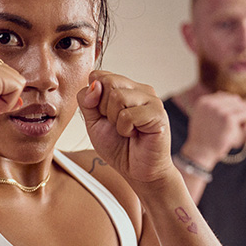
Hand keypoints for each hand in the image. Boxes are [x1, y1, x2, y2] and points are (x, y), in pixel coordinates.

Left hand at [78, 70, 172, 184]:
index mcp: (124, 88)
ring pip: (117, 96)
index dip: (93, 97)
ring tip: (126, 130)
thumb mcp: (92, 122)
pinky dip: (124, 129)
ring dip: (114, 120)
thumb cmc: (117, 146)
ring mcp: (151, 99)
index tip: (102, 115)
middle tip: (115, 124)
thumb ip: (87, 101)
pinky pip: (128, 115)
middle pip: (107, 82)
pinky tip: (135, 134)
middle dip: (103, 108)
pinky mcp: (158, 113)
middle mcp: (139, 89)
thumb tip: (93, 84)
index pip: (98, 75)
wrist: (137, 170)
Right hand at [181, 92, 245, 167]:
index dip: (230, 108)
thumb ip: (223, 108)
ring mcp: (219, 109)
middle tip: (234, 126)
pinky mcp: (228, 118)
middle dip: (238, 112)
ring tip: (235, 130)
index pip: (225, 96)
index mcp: (203, 101)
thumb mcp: (209, 119)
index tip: (226, 121)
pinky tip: (238, 133)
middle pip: (235, 100)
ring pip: (242, 106)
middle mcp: (210, 103)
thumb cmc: (206, 138)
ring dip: (242, 118)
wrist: (200, 152)